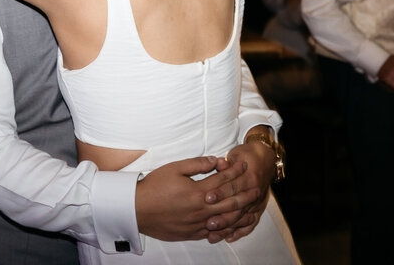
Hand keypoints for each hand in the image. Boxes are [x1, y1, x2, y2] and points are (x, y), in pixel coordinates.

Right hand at [135, 156, 259, 241]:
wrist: (137, 209)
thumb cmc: (154, 186)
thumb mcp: (175, 168)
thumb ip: (197, 164)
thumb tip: (215, 160)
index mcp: (198, 192)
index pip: (223, 180)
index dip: (235, 171)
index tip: (243, 165)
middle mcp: (201, 210)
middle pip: (230, 202)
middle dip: (245, 194)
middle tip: (257, 188)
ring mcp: (197, 224)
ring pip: (225, 220)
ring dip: (240, 214)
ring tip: (251, 209)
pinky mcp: (191, 233)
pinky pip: (213, 233)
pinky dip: (225, 229)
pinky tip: (232, 226)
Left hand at [203, 138, 275, 242]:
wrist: (264, 159)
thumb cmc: (246, 156)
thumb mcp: (235, 155)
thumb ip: (226, 163)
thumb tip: (218, 164)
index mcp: (249, 177)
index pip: (233, 186)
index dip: (220, 192)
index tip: (206, 198)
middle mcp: (254, 192)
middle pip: (237, 206)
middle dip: (222, 216)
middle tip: (208, 223)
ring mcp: (257, 203)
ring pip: (242, 219)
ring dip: (228, 228)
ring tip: (213, 235)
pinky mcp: (258, 210)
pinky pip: (250, 225)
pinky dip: (240, 232)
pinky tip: (228, 238)